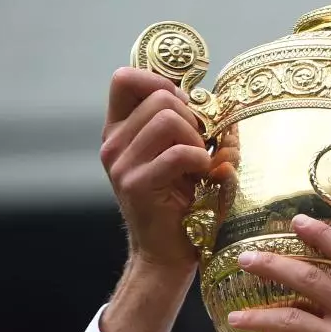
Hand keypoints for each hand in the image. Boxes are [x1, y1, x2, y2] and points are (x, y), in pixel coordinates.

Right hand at [99, 67, 211, 270]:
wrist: (166, 253)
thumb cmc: (180, 204)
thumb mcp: (179, 158)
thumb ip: (185, 126)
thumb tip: (217, 100)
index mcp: (119, 131)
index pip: (125, 79)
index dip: (160, 82)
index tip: (185, 108)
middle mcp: (113, 143)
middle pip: (159, 97)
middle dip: (192, 117)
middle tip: (200, 146)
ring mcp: (121, 164)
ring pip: (168, 119)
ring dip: (197, 139)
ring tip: (200, 162)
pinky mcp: (137, 184)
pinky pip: (178, 153)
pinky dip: (201, 160)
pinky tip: (203, 176)